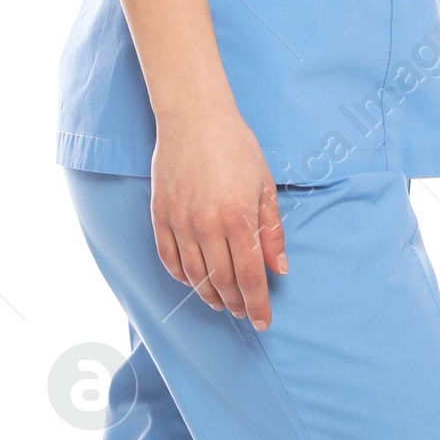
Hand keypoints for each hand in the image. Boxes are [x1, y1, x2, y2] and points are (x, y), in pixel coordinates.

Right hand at [151, 103, 286, 329]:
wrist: (193, 117)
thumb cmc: (235, 146)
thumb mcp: (264, 185)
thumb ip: (272, 231)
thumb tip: (279, 269)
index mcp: (238, 217)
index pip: (251, 276)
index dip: (258, 304)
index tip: (263, 322)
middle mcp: (207, 225)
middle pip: (222, 281)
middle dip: (236, 303)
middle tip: (244, 313)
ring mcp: (180, 221)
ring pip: (194, 275)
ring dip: (209, 294)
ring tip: (221, 303)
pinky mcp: (160, 215)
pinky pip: (169, 258)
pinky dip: (182, 276)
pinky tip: (194, 281)